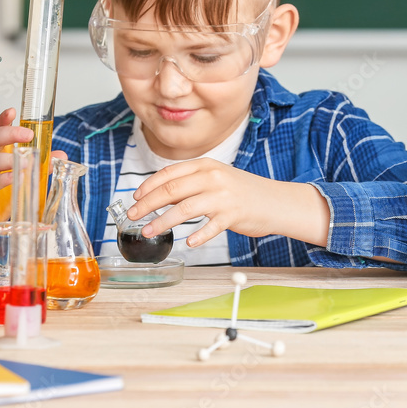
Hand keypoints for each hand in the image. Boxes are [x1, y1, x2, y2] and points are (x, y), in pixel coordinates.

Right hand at [0, 107, 67, 232]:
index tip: (12, 111)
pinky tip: (12, 178)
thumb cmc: (0, 188)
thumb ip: (42, 163)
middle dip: (9, 134)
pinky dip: (2, 179)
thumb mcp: (22, 172)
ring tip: (24, 160)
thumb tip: (62, 156)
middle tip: (28, 135)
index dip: (2, 119)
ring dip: (8, 159)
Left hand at [128, 158, 330, 247]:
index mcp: (206, 165)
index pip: (169, 173)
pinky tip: (188, 242)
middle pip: (171, 190)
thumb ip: (190, 184)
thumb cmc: (241, 191)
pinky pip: (209, 227)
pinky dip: (197, 236)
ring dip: (162, 221)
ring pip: (184, 208)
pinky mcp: (233, 215)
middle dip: (147, 204)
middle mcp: (213, 177)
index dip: (148, 186)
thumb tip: (157, 196)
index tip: (135, 198)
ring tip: (148, 232)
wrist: (274, 201)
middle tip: (132, 216)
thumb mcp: (215, 179)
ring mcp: (223, 196)